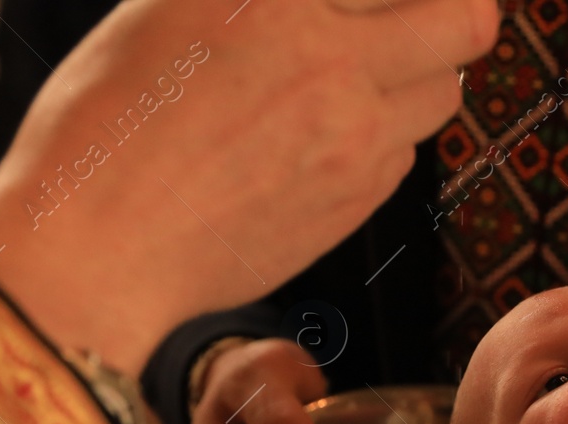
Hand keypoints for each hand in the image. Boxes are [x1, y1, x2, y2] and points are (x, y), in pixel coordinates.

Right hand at [0, 0, 497, 376]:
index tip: (375, 1)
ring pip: (445, 94)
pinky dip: (384, 134)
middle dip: (449, 10)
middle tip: (407, 12)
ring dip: (418, 74)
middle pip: (468, 23)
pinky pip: (405, 153)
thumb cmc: (106, 123)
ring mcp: (357, 143)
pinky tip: (323, 131)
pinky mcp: (356, 204)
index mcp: (285, 4)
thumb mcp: (166, 8)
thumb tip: (302, 5)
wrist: (100, 254)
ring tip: (359, 71)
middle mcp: (338, 68)